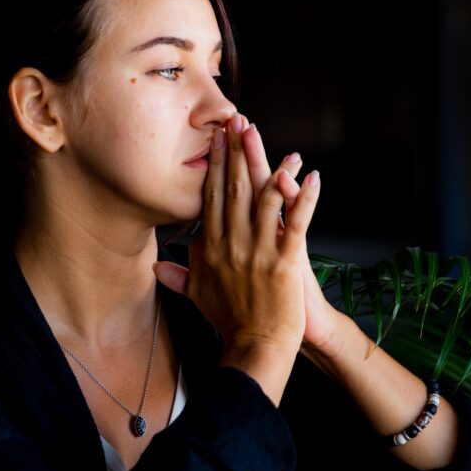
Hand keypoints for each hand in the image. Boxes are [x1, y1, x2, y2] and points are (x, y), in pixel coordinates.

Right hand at [153, 113, 319, 357]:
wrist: (254, 348)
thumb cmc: (229, 321)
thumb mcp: (198, 295)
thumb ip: (179, 275)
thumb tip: (156, 265)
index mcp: (212, 246)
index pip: (212, 196)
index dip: (217, 164)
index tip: (218, 139)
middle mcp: (232, 243)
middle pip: (235, 188)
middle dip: (239, 152)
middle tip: (241, 122)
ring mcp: (258, 251)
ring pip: (266, 199)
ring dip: (278, 169)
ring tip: (289, 150)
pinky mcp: (284, 261)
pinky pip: (297, 222)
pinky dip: (307, 199)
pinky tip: (314, 179)